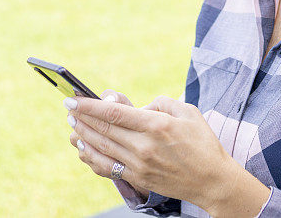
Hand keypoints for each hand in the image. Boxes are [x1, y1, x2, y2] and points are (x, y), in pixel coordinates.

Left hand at [65, 92, 235, 210]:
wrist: (212, 180)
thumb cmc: (203, 142)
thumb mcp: (188, 111)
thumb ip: (161, 103)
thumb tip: (138, 107)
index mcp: (156, 125)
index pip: (114, 114)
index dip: (90, 106)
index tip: (73, 99)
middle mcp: (144, 146)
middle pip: (104, 130)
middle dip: (82, 118)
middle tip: (67, 109)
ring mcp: (140, 164)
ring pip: (102, 149)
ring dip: (83, 136)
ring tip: (71, 126)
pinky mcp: (139, 178)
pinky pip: (108, 167)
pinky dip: (91, 158)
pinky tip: (82, 149)